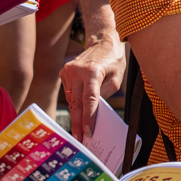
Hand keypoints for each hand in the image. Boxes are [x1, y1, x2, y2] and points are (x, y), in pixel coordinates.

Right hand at [59, 35, 126, 149]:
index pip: (90, 100)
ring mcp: (68, 71)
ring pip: (71, 99)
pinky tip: (79, 109)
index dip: (88, 118)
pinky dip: (74, 101)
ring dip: (76, 114)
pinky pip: (68, 92)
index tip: (88, 132)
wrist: (102, 41)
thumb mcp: (116, 78)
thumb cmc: (113, 60)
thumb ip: (105, 95)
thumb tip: (94, 112)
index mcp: (93, 71)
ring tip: (79, 130)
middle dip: (78, 123)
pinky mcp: (64, 72)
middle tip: (79, 139)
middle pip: (76, 103)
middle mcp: (78, 71)